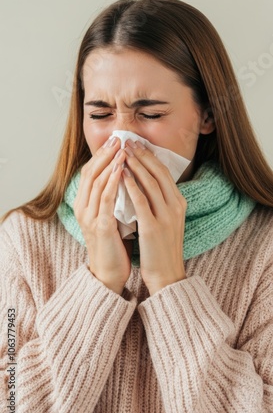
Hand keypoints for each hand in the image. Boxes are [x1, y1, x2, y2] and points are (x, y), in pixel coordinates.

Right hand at [74, 137, 130, 294]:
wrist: (109, 273)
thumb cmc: (113, 243)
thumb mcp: (110, 216)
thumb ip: (112, 198)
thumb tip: (124, 175)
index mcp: (85, 205)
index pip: (91, 172)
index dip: (102, 155)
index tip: (115, 141)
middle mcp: (83, 208)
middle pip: (91, 173)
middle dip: (105, 154)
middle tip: (118, 138)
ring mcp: (89, 217)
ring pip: (97, 183)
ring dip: (110, 164)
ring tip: (122, 149)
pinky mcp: (100, 227)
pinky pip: (106, 200)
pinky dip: (113, 183)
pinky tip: (121, 171)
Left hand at [123, 140, 186, 294]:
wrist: (167, 275)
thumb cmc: (162, 248)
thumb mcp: (167, 221)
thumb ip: (160, 202)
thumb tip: (147, 183)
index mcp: (178, 203)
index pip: (164, 173)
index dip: (150, 156)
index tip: (137, 144)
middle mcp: (175, 206)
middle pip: (158, 172)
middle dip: (142, 155)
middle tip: (127, 141)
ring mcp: (166, 216)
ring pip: (151, 182)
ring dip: (135, 165)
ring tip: (122, 152)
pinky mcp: (153, 227)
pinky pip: (141, 201)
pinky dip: (132, 185)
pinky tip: (122, 174)